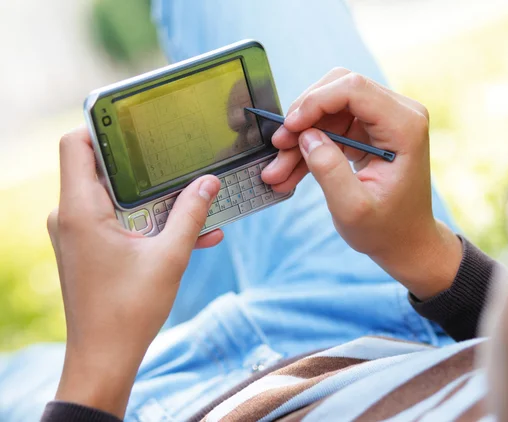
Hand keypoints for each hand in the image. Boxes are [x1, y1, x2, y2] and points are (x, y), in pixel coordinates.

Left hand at [47, 127, 222, 417]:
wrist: (104, 358)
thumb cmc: (130, 310)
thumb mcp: (170, 256)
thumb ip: (191, 214)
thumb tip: (209, 181)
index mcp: (82, 210)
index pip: (75, 144)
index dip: (102, 126)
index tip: (137, 123)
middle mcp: (72, 216)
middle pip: (101, 167)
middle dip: (144, 166)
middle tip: (179, 160)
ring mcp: (78, 233)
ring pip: (116, 196)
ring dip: (155, 199)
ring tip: (198, 203)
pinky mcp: (89, 247)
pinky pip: (119, 221)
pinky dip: (148, 222)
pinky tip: (193, 233)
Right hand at [261, 68, 461, 298]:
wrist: (405, 242)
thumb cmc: (386, 229)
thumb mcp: (353, 208)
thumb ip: (329, 170)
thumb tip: (305, 136)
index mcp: (404, 126)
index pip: (353, 89)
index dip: (314, 102)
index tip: (288, 129)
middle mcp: (398, 114)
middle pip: (338, 89)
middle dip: (304, 116)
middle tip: (279, 146)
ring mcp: (383, 120)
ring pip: (329, 108)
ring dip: (300, 137)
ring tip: (277, 172)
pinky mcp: (369, 130)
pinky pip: (331, 124)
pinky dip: (308, 146)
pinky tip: (289, 172)